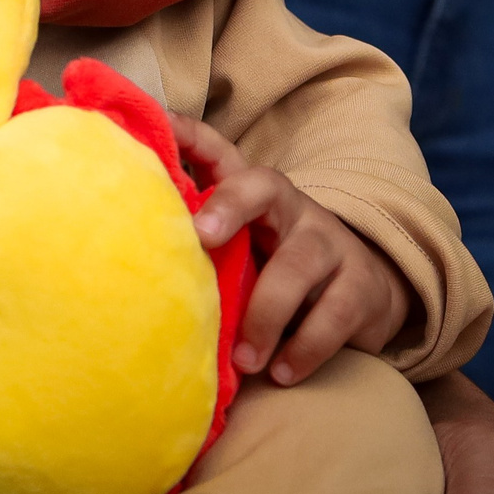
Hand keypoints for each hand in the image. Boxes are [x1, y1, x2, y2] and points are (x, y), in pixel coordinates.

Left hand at [173, 113, 411, 386]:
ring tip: (245, 359)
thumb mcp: (241, 253)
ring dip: (265, 317)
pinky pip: (332, 315)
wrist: (363, 297)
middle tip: (200, 237)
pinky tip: (282, 372)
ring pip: (296, 266)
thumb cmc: (277, 275)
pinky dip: (303, 349)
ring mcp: (329, 243)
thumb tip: (129, 268)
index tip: (157, 121)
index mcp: (253, 196)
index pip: (219, 152)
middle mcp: (291, 208)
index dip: (187, 134)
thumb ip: (202, 251)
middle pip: (261, 187)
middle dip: (228, 204)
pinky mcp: (360, 286)